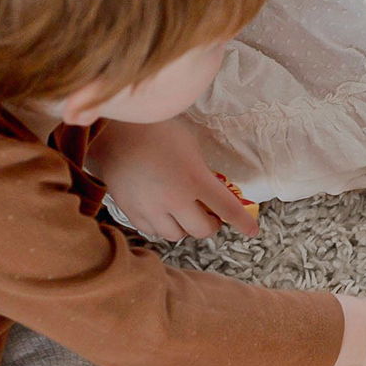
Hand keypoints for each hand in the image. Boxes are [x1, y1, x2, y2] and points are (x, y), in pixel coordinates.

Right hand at [89, 117, 258, 240]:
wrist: (112, 131)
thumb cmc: (156, 130)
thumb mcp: (190, 145)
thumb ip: (201, 171)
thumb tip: (209, 190)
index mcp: (195, 179)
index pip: (227, 208)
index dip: (242, 222)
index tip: (252, 230)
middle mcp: (175, 199)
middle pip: (202, 230)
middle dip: (210, 224)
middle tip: (209, 214)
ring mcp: (152, 208)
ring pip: (177, 235)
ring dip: (185, 227)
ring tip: (182, 212)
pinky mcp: (131, 212)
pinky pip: (153, 232)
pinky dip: (162, 226)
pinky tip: (161, 211)